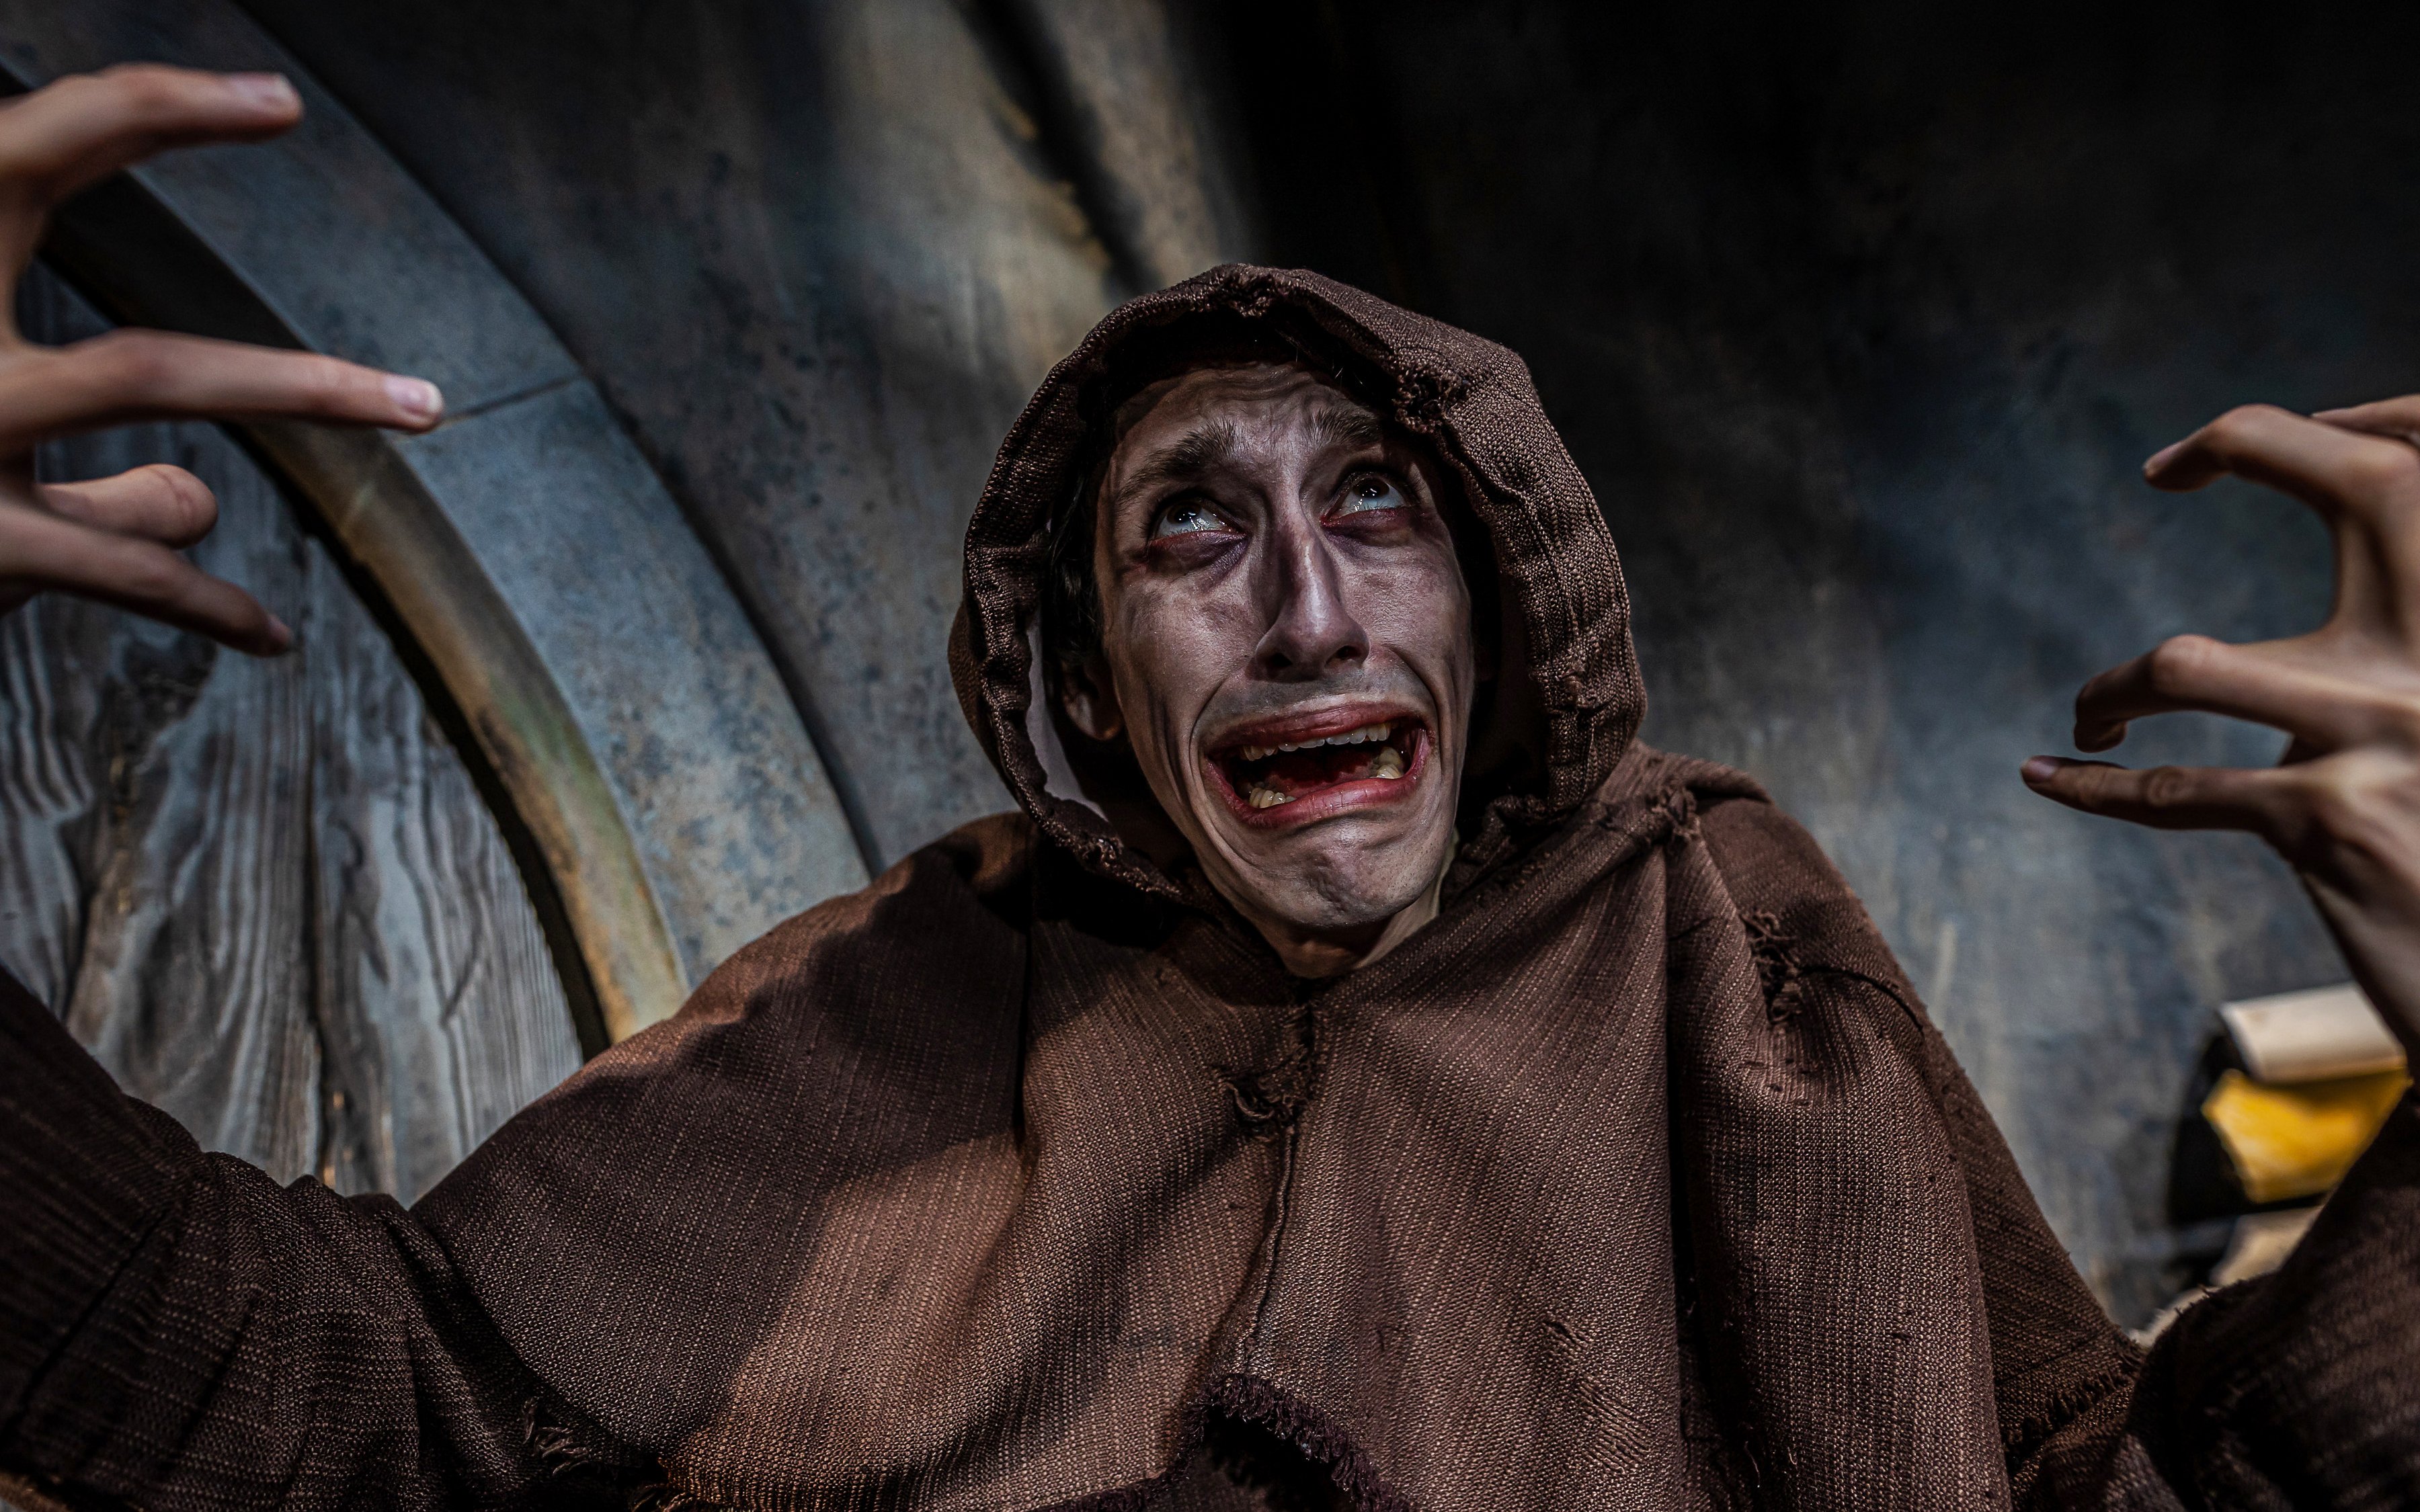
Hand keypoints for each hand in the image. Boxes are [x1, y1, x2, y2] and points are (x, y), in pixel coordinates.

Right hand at [0, 65, 443, 654]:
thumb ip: (80, 483)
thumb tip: (199, 498)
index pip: (18, 144)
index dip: (141, 107)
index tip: (272, 102)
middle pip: (29, 176)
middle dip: (155, 112)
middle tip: (288, 99)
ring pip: (145, 368)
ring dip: (304, 380)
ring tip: (422, 404)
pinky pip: (121, 562)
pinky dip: (206, 604)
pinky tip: (269, 635)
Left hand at [2024, 398, 2419, 1056]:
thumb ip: (2402, 632)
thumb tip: (2350, 493)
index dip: (2342, 418)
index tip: (2249, 432)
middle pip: (2366, 482)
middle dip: (2247, 441)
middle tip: (2170, 469)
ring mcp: (2388, 732)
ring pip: (2189, 662)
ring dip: (2117, 687)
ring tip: (2093, 713)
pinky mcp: (2328, 822)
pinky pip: (2169, 791)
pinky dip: (2092, 786)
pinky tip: (2045, 774)